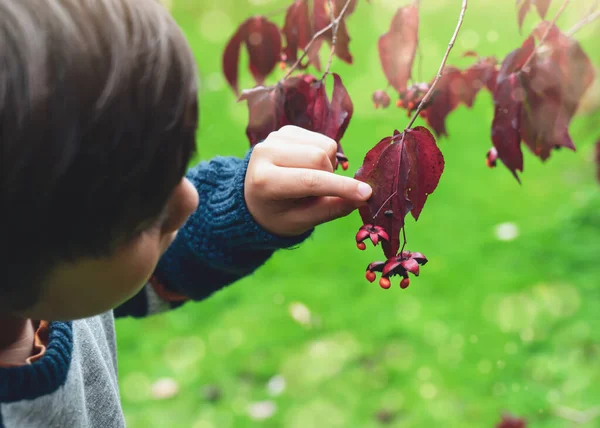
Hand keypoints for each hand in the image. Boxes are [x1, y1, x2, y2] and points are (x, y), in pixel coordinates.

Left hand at [244, 126, 372, 236]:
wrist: (254, 197)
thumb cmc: (278, 215)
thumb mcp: (301, 222)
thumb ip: (331, 209)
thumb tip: (364, 197)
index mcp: (264, 181)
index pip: (309, 180)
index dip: (341, 187)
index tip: (366, 194)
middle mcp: (265, 152)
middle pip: (319, 157)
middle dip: (331, 178)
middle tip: (320, 194)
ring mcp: (275, 137)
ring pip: (324, 146)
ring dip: (328, 167)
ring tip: (311, 181)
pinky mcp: (286, 130)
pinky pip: (322, 139)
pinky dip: (324, 156)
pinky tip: (308, 168)